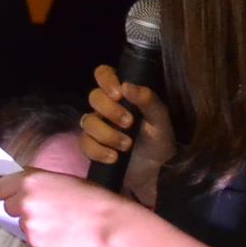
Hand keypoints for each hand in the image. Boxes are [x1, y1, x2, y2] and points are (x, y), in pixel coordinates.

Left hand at [0, 169, 119, 246]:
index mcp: (29, 181)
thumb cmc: (88, 195)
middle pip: (8, 206)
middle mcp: (24, 202)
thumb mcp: (58, 177)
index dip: (7, 191)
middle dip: (20, 207)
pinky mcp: (35, 243)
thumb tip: (17, 183)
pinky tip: (59, 231)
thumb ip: (34, 180)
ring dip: (32, 222)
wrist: (105, 221)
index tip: (13, 194)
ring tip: (56, 220)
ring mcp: (28, 224)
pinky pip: (30, 238)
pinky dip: (41, 236)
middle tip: (43, 208)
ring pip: (20, 223)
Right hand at [80, 63, 174, 203]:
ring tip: (126, 145)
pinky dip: (99, 151)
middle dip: (110, 111)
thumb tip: (127, 85)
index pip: (104, 74)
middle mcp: (107, 107)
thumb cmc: (160, 141)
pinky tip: (114, 157)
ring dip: (107, 134)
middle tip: (129, 123)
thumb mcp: (160, 119)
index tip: (119, 94)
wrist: (157, 172)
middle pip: (94, 97)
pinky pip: (85, 144)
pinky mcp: (92, 147)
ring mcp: (98, 127)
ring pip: (87, 121)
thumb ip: (147, 100)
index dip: (106, 80)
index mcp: (123, 95)